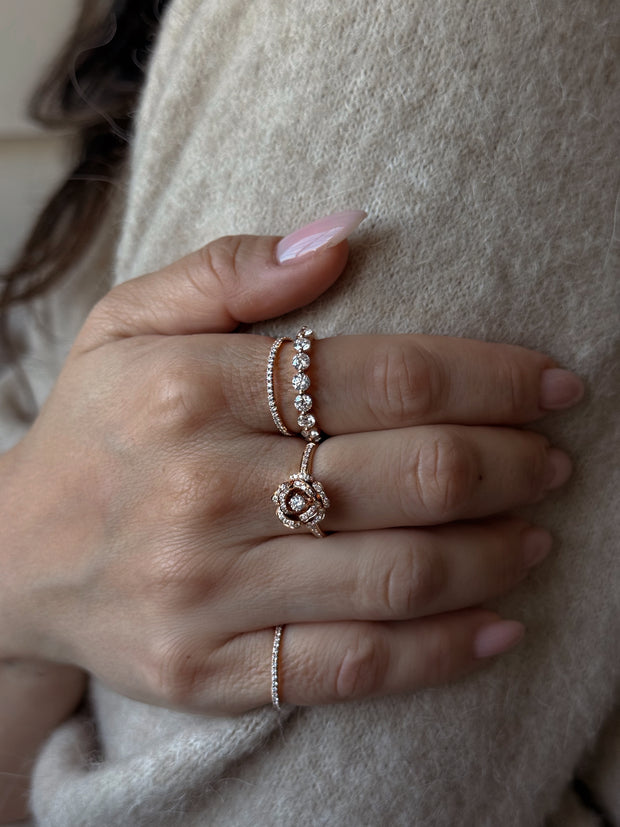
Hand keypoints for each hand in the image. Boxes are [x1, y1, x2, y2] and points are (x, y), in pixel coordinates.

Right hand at [0, 216, 582, 713]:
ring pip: (395, 574)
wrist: (11, 557)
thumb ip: (229, 270)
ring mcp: (204, 592)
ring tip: (539, 534)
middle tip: (554, 461)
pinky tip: (498, 626)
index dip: (491, 378)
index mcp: (188, 389)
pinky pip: (351, 666)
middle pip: (407, 475)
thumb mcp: (127, 321)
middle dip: (510, 465)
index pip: (384, 376)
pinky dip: (442, 651)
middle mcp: (200, 491)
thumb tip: (343, 233)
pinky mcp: (206, 670)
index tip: (554, 385)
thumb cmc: (93, 429)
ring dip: (494, 552)